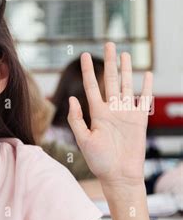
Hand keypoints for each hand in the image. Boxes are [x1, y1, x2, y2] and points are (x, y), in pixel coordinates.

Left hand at [67, 42, 152, 186]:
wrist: (119, 176)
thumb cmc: (99, 161)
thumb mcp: (83, 140)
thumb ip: (76, 120)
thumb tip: (72, 99)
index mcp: (97, 113)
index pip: (92, 86)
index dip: (89, 70)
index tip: (85, 55)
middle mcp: (111, 110)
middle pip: (111, 80)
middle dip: (110, 62)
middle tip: (109, 43)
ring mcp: (126, 114)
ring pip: (127, 86)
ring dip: (126, 70)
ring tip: (124, 54)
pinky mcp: (140, 120)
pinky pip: (144, 100)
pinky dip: (146, 87)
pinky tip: (146, 74)